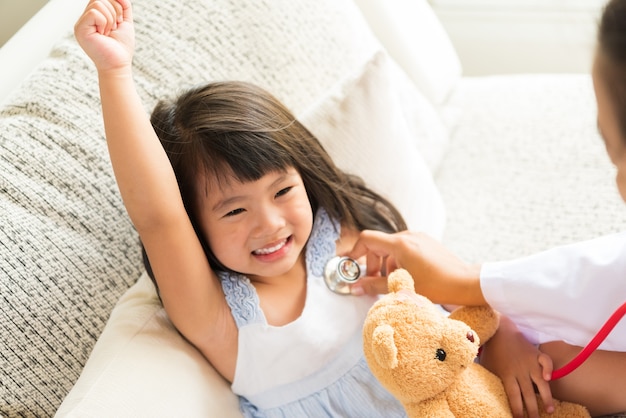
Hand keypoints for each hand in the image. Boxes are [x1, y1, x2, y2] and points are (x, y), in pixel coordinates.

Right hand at [74, 0, 134, 72]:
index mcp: (94, 16)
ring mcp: (81, 23)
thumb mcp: (125, 22)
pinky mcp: (80, 29)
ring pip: (98, 3)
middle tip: (113, 29)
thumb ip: (123, 6)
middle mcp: (85, 18)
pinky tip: (103, 34)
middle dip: (114, 12)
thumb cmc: (121, 47)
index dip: (116, 6)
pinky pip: (94, 12)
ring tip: (108, 33)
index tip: (117, 23)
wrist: (118, 64)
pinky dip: (104, 22)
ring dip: (110, 19)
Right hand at [346, 230, 484, 304]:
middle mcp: (408, 236)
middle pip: (377, 245)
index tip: (350, 266)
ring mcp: (418, 238)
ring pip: (390, 248)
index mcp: (400, 244)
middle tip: (371, 282)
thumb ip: (375, 285)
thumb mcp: (402, 286)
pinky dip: (396, 261)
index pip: (367, 239)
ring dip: (384, 264)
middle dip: (370, 263)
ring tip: (390, 283)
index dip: (354, 252)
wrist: (466, 283)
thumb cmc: (438, 285)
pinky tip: (404, 278)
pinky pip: (403, 249)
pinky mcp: (425, 243)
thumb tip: (355, 288)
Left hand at [479, 316, 554, 417]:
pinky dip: (549, 368)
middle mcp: (519, 370)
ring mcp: (529, 361)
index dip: (517, 410)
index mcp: (506, 374)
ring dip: (546, 397)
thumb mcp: (487, 366)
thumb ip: (490, 380)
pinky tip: (549, 378)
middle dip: (532, 410)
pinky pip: (546, 361)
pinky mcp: (536, 353)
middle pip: (528, 394)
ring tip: (549, 410)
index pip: (513, 397)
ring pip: (541, 382)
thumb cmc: (492, 351)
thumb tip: (485, 395)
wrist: (499, 329)